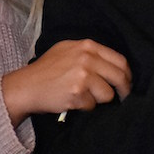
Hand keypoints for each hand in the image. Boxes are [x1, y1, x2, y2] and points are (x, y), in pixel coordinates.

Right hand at [1, 39, 131, 125]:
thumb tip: (115, 67)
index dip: (127, 75)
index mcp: (88, 46)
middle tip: (122, 98)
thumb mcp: (68, 50)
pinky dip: (85, 107)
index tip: (127, 83)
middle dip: (123, 91)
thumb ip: (91, 54)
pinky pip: (93, 105)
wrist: (26, 86)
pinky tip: (73, 101)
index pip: (120, 60)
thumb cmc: (47, 70)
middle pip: (119, 77)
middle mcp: (87, 58)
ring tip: (84, 96)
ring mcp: (82, 76)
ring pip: (107, 94)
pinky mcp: (77, 93)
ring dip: (99, 100)